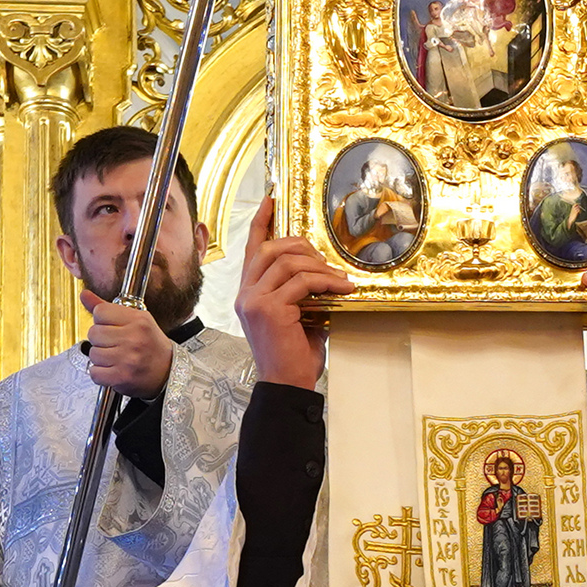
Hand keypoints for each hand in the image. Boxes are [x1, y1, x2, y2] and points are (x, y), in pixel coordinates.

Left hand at [84, 296, 174, 398]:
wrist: (169, 372)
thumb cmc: (151, 345)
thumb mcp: (136, 320)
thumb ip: (107, 308)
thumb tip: (84, 295)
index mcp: (138, 320)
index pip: (100, 312)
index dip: (103, 320)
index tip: (112, 327)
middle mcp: (134, 338)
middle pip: (94, 333)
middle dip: (101, 340)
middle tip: (115, 345)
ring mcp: (128, 359)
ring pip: (93, 353)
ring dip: (101, 358)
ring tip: (116, 358)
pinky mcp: (122, 377)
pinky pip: (94, 372)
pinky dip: (100, 373)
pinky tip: (113, 369)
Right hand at [236, 194, 347, 393]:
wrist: (287, 386)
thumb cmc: (294, 357)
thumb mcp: (297, 316)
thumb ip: (300, 291)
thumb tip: (324, 271)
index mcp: (248, 293)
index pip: (251, 249)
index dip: (261, 222)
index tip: (272, 200)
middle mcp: (244, 294)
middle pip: (270, 248)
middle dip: (302, 246)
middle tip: (326, 261)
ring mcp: (253, 300)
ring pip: (288, 262)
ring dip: (320, 267)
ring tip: (340, 279)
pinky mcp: (268, 308)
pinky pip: (302, 281)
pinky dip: (326, 282)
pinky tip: (342, 289)